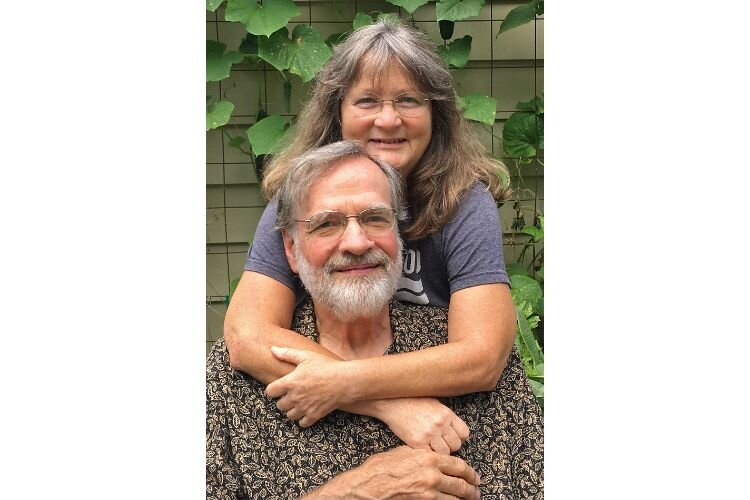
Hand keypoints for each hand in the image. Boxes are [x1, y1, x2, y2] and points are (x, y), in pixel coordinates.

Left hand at [265, 346, 352, 426]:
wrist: (345, 381)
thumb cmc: (326, 366)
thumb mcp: (306, 356)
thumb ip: (287, 353)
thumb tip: (273, 349)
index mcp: (290, 382)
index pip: (270, 392)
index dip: (272, 390)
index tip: (278, 388)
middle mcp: (295, 397)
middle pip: (279, 405)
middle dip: (283, 400)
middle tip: (291, 394)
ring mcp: (304, 408)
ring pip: (289, 415)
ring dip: (292, 410)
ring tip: (299, 403)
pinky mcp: (314, 415)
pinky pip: (302, 423)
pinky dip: (303, 419)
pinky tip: (308, 411)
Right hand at [305, 446, 480, 498]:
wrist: (368, 485)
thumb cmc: (382, 467)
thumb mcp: (405, 451)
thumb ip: (424, 454)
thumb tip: (438, 458)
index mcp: (430, 458)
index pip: (459, 466)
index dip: (470, 473)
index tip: (474, 477)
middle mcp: (432, 475)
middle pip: (461, 484)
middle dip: (471, 489)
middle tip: (476, 491)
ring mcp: (428, 493)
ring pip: (455, 499)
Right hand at [375, 397, 469, 454]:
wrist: (393, 403)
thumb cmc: (413, 401)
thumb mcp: (435, 404)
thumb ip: (447, 417)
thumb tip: (455, 430)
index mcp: (447, 414)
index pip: (464, 433)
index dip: (459, 437)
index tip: (452, 438)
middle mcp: (440, 424)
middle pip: (456, 445)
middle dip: (450, 445)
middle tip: (440, 443)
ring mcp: (429, 434)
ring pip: (445, 453)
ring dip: (440, 452)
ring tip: (432, 447)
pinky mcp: (417, 442)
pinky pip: (430, 455)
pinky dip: (428, 454)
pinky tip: (423, 448)